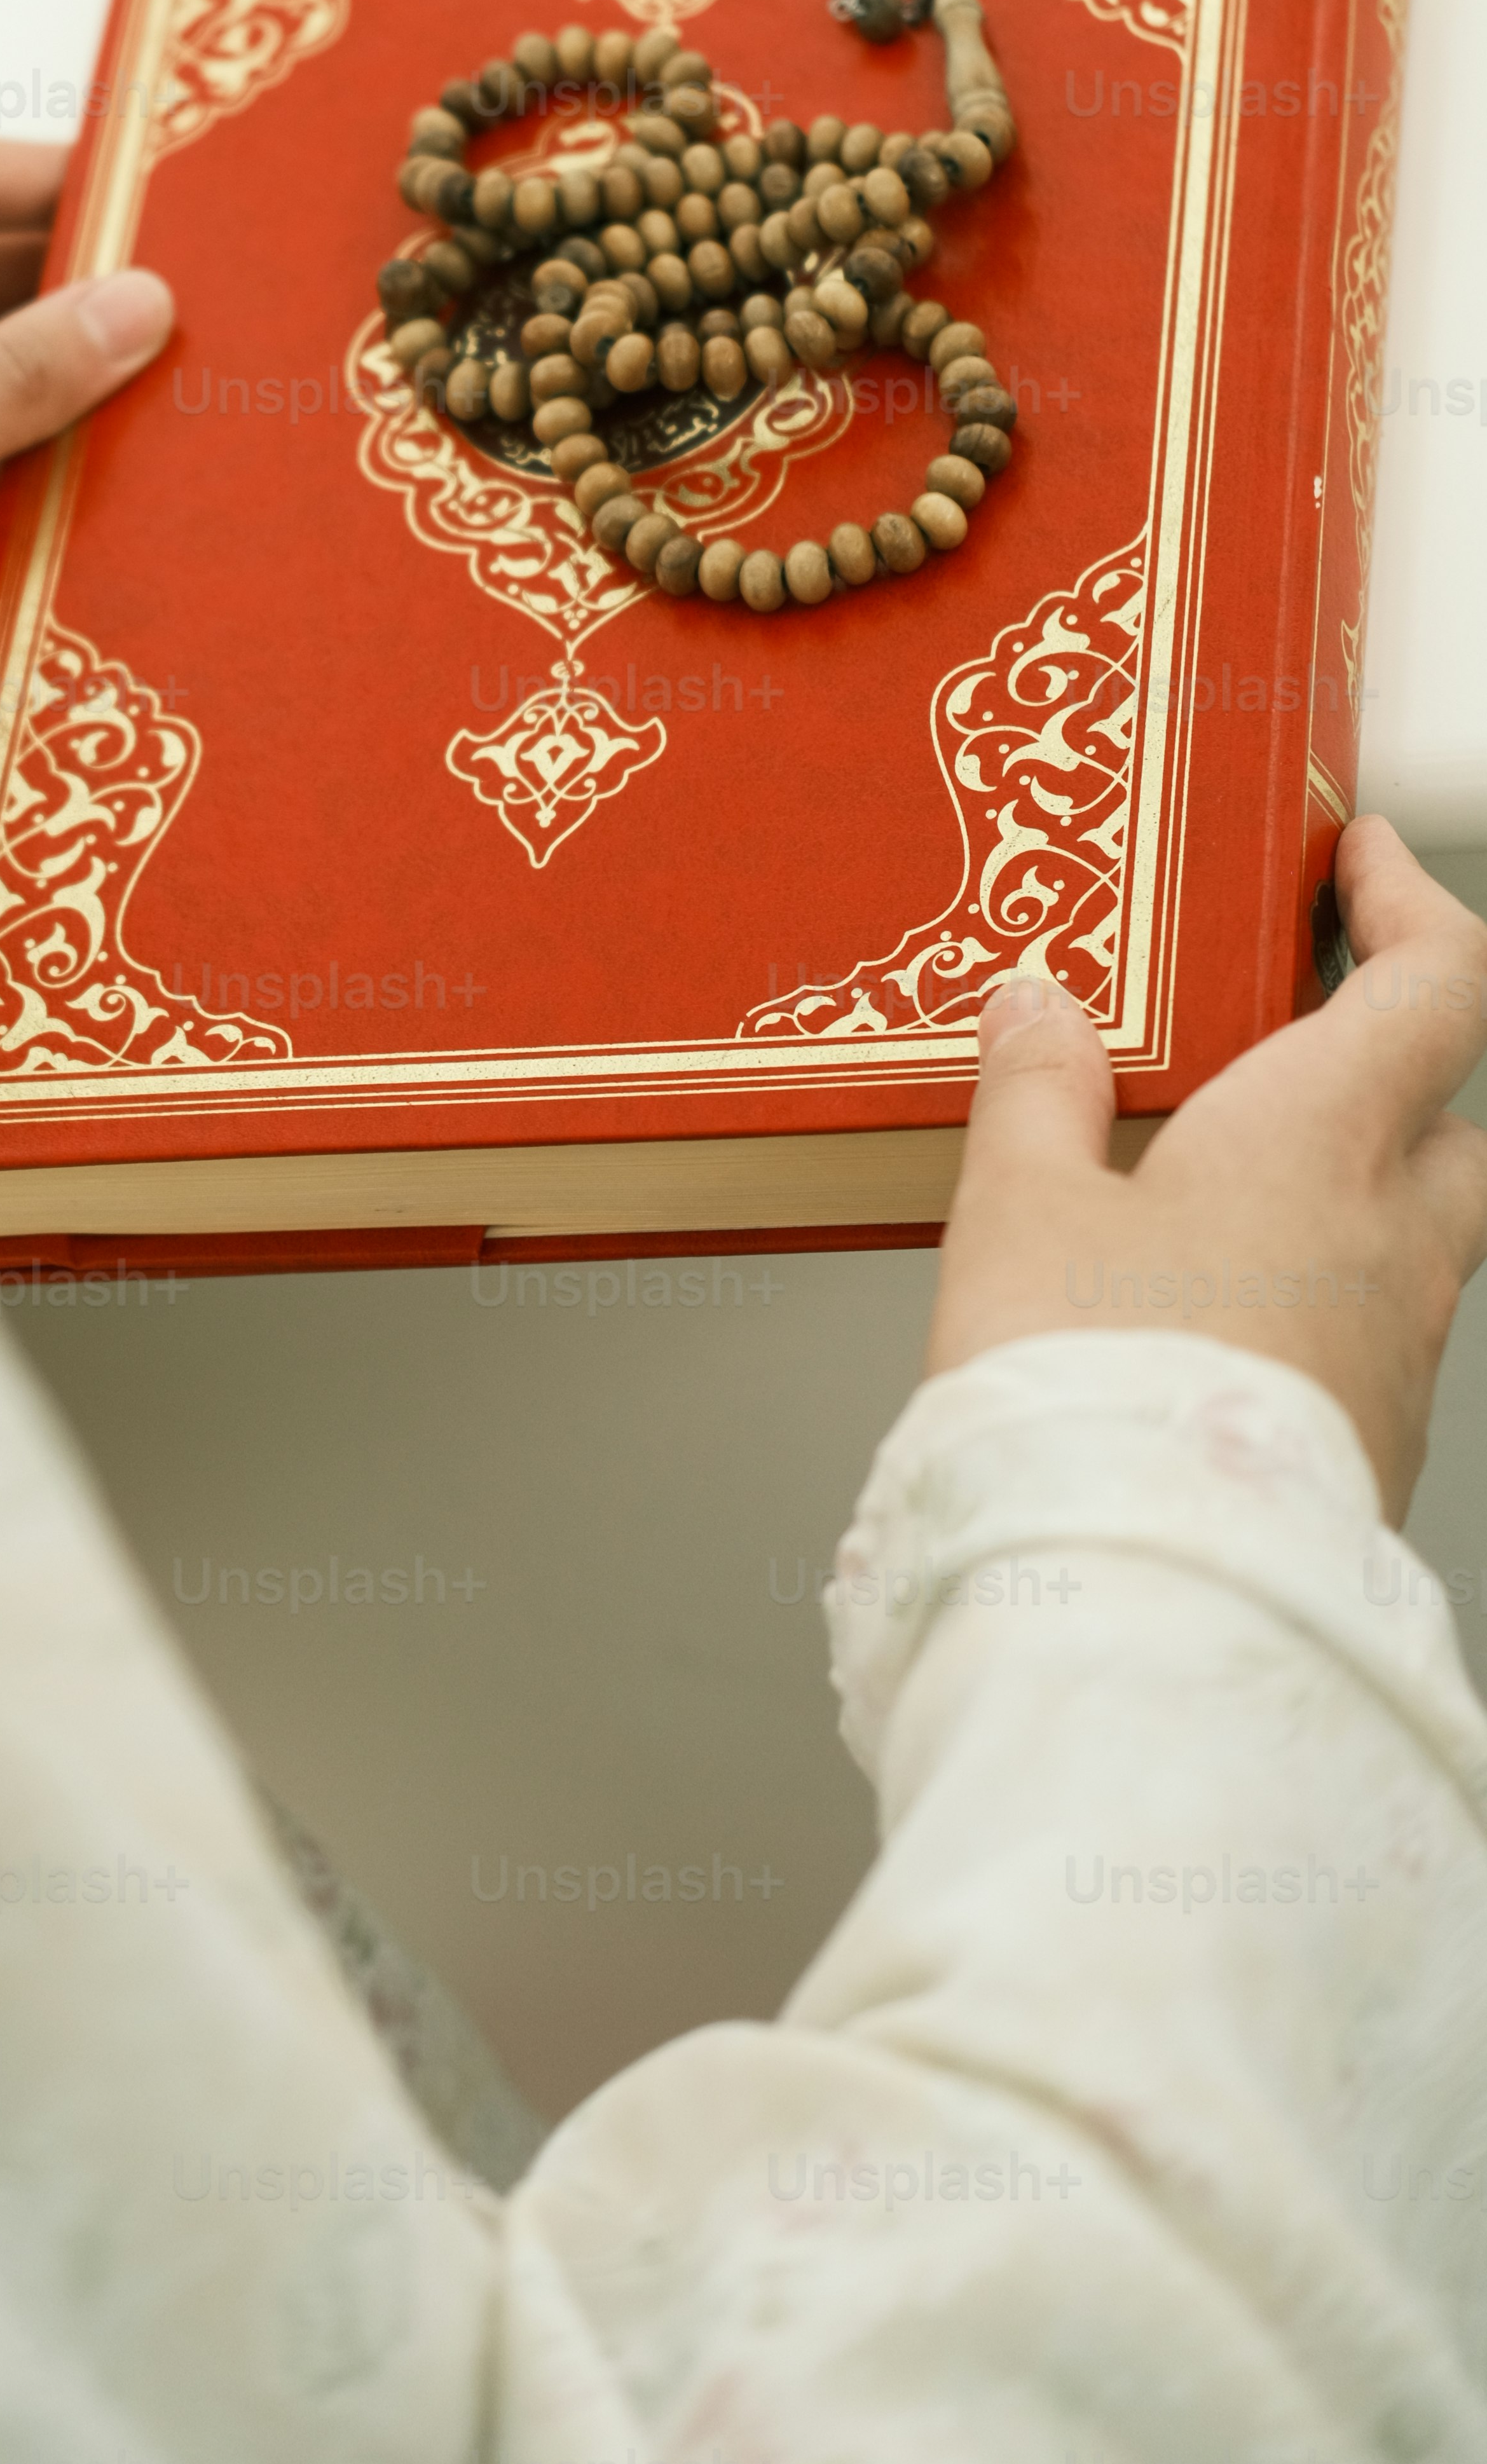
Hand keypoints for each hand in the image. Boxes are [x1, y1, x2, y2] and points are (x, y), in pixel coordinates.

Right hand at [929, 815, 1486, 1518]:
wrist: (1141, 1601)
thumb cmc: (1089, 1389)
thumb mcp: (1020, 1206)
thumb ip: (1036, 1092)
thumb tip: (1040, 1006)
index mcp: (1325, 1137)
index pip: (1441, 983)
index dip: (1411, 903)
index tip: (1360, 861)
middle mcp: (1395, 1236)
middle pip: (1455, 1116)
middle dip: (1401, 1059)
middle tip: (1305, 1022)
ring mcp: (1396, 1348)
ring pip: (1420, 1230)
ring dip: (1352, 1183)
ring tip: (1223, 1168)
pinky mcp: (1369, 1439)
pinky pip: (1371, 1327)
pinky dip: (1316, 1286)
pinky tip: (1213, 1301)